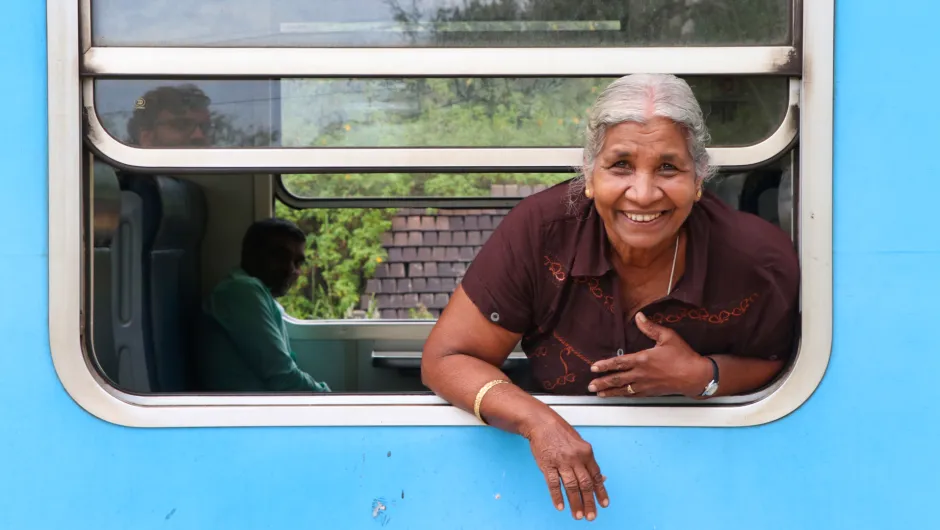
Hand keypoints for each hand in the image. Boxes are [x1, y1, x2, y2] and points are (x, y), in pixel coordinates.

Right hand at [523, 417, 608, 520]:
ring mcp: (561, 462)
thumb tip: (598, 477)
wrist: (541, 423)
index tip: (603, 504)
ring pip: (571, 487)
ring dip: (575, 503)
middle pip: (585, 484)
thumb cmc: (560, 432)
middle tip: (591, 516)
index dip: (600, 492)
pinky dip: (557, 496)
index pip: (596, 476)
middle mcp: (575, 458)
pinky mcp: (547, 464)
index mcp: (586, 452)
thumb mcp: (579, 443)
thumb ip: (587, 460)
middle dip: (589, 502)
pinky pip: (553, 483)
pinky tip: (560, 506)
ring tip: (578, 515)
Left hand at [588, 312, 711, 397]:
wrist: (696, 376)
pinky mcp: (652, 392)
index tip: (594, 368)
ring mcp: (646, 385)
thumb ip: (650, 327)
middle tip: (590, 385)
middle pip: (617, 379)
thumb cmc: (682, 355)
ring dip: (610, 391)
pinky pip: (633, 394)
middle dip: (602, 382)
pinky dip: (623, 395)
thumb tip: (638, 316)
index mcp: (643, 359)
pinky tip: (618, 395)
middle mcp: (641, 374)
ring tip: (598, 393)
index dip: (605, 365)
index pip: (619, 363)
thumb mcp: (667, 337)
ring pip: (624, 390)